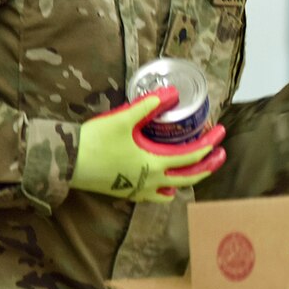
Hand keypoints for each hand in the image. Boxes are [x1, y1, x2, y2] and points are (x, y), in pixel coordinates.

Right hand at [70, 88, 226, 202]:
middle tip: (221, 153)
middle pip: (189, 176)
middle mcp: (151, 181)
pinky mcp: (127, 193)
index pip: (191, 155)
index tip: (220, 130)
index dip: (209, 143)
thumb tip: (173, 93)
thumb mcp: (124, 119)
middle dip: (209, 164)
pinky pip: (156, 195)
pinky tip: (169, 188)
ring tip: (202, 167)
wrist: (66, 163)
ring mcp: (139, 190)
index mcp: (154, 163)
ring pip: (174, 187)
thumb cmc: (94, 141)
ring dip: (191, 176)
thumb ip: (150, 105)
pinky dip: (168, 190)